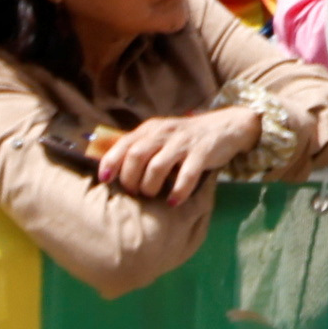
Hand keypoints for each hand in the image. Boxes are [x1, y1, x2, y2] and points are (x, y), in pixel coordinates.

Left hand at [92, 104, 262, 200]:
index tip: (104, 179)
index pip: (124, 143)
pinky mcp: (202, 153)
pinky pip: (186, 175)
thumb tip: (110, 169)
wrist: (224, 126)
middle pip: (136, 155)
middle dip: (130, 178)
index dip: (111, 161)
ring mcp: (183, 142)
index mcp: (150, 129)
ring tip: (153, 195)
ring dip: (150, 186)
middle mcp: (164, 132)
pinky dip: (177, 191)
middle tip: (134, 192)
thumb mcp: (160, 137)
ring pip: (157, 166)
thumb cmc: (184, 138)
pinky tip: (173, 202)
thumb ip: (139, 148)